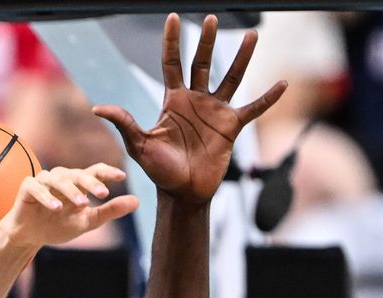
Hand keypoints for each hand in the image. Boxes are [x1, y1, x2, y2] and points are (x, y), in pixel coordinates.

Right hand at [0, 164, 138, 249]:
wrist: (29, 236)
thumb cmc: (58, 225)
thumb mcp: (87, 221)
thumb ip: (110, 211)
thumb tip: (137, 201)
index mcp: (77, 183)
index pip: (94, 171)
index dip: (108, 172)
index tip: (122, 176)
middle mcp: (61, 178)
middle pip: (77, 174)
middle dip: (91, 183)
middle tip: (103, 195)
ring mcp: (43, 181)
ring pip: (58, 180)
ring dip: (71, 191)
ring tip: (82, 204)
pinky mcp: (27, 187)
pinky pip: (37, 188)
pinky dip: (46, 197)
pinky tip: (56, 208)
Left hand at [94, 14, 286, 203]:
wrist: (182, 194)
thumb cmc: (159, 171)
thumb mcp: (139, 145)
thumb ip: (125, 123)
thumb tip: (98, 107)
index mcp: (173, 101)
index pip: (171, 63)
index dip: (171, 41)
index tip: (173, 18)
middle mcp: (195, 101)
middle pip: (202, 63)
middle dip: (206, 41)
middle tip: (212, 18)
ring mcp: (215, 112)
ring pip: (231, 78)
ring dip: (241, 58)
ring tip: (251, 36)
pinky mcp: (231, 127)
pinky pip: (254, 109)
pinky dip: (268, 98)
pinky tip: (283, 84)